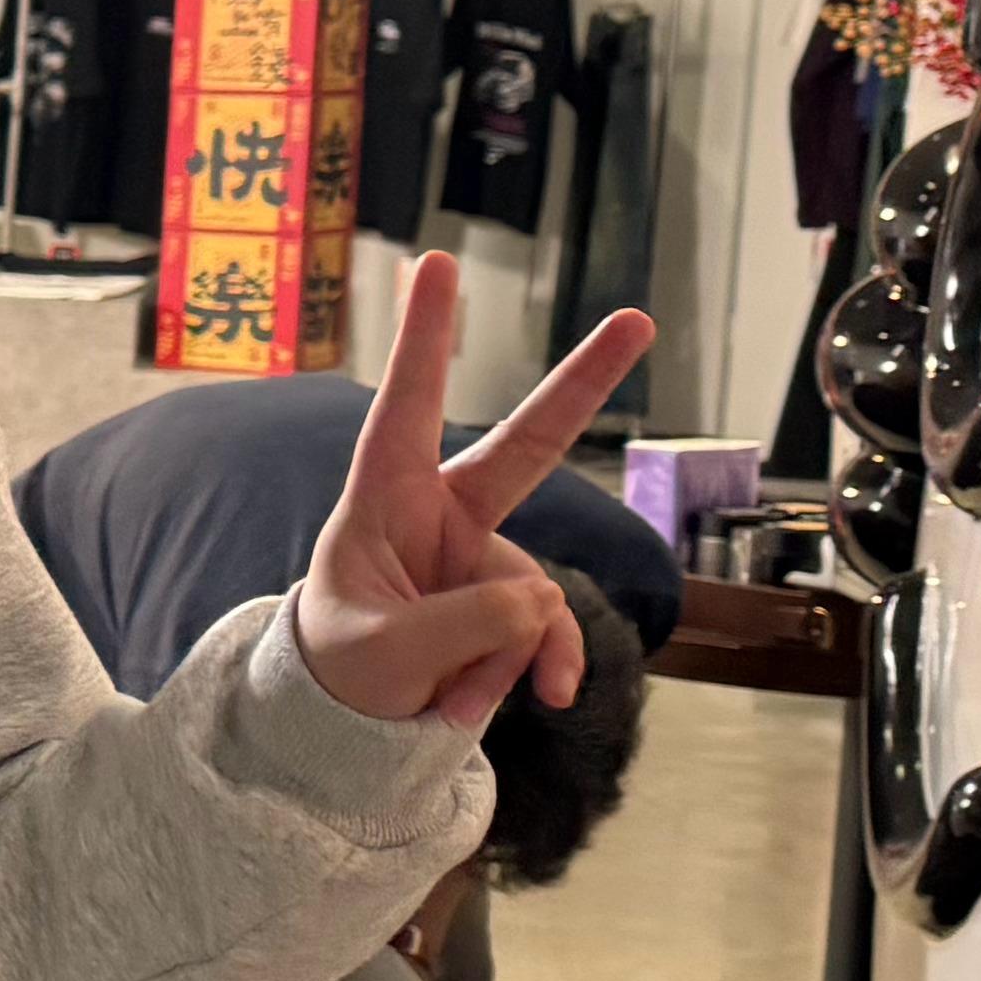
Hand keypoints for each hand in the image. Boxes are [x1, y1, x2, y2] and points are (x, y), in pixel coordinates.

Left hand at [292, 254, 656, 729]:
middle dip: (584, 385)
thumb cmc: (341, 663)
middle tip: (638, 318)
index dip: (424, 339)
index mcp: (386, 500)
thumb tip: (540, 601)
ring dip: (503, 656)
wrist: (348, 718)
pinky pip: (545, 635)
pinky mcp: (513, 603)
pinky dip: (531, 671)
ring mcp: (486, 557)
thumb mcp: (383, 653)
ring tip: (448, 698)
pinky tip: (514, 704)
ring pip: (535, 596)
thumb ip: (461, 626)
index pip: (406, 406)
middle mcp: (445, 514)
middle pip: (527, 443)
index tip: (435, 261)